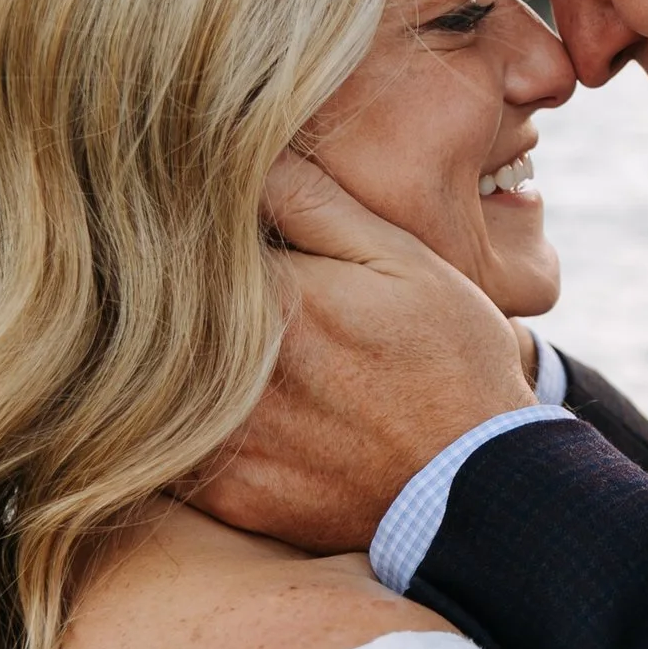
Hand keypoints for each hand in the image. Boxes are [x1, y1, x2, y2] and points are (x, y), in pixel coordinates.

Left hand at [190, 158, 533, 554]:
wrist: (478, 487)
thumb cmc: (450, 361)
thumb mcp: (402, 261)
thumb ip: (318, 205)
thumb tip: (250, 152)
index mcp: (269, 298)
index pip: (192, 247)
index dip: (200, 236)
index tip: (214, 236)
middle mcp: (233, 369)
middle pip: (173, 319)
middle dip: (190, 305)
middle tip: (223, 299)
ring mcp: (228, 438)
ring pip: (169, 385)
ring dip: (185, 367)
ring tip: (237, 359)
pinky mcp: (232, 496)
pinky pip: (180, 456)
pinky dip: (195, 432)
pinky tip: (240, 419)